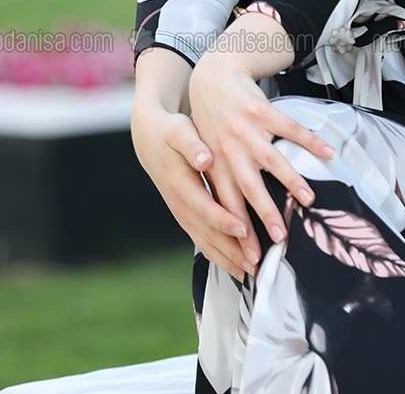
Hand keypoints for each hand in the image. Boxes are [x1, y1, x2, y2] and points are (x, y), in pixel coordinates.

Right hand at [130, 101, 254, 281]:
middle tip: (256, 263)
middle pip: (207, 233)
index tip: (244, 229)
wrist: (149, 140)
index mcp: (181, 184)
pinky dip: (220, 255)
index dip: (224, 220)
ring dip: (227, 259)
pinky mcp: (186, 216)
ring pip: (205, 242)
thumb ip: (191, 145)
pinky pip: (203, 240)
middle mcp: (180, 204)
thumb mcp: (178, 131)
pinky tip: (236, 266)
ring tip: (251, 274)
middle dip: (231, 250)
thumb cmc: (169, 132)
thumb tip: (203, 158)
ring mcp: (182, 213)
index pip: (205, 207)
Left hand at [188, 50, 334, 272]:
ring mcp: (247, 130)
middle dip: (264, 214)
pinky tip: (329, 153)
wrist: (212, 79)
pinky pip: (290, 128)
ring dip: (291, 181)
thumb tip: (227, 226)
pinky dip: (311, 141)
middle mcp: (230, 151)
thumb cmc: (210, 125)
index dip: (238, 232)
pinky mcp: (263, 111)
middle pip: (249, 187)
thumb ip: (219, 185)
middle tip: (281, 238)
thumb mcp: (207, 156)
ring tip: (309, 200)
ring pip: (271, 160)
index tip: (252, 258)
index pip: (227, 205)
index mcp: (216, 166)